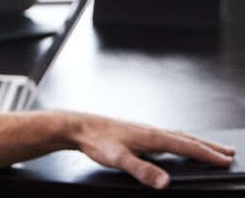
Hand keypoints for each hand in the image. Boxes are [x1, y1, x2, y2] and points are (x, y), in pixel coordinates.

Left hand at [68, 112, 234, 189]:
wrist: (80, 127)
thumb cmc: (97, 140)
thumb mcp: (119, 159)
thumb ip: (143, 171)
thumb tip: (165, 182)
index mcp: (151, 136)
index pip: (186, 146)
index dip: (207, 154)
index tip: (225, 160)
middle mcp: (151, 130)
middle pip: (186, 138)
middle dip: (208, 146)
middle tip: (228, 152)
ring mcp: (144, 131)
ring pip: (177, 136)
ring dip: (196, 142)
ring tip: (210, 147)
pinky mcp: (138, 133)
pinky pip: (167, 136)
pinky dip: (181, 140)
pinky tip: (177, 144)